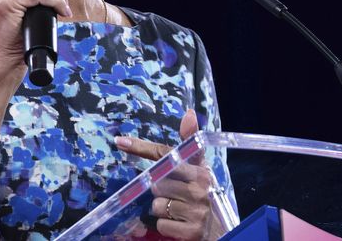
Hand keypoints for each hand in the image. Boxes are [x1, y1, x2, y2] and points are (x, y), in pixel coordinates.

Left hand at [115, 109, 225, 240]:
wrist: (221, 229)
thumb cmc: (203, 192)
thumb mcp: (198, 168)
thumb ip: (188, 143)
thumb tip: (189, 112)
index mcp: (200, 169)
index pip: (165, 154)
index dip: (142, 147)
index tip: (120, 141)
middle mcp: (201, 187)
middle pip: (156, 183)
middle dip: (160, 190)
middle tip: (175, 194)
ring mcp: (197, 210)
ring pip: (156, 204)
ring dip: (161, 209)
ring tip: (178, 209)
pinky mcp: (192, 231)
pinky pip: (161, 224)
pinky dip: (166, 225)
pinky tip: (179, 223)